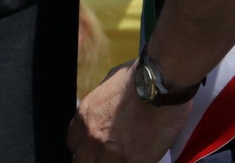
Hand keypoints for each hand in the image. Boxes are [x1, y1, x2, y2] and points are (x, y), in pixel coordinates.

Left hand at [68, 65, 190, 162]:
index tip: (93, 148)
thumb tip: (104, 111)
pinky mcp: (133, 161)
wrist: (161, 85)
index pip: (73, 143)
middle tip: (108, 155)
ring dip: (112, 162)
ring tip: (125, 156)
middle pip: (82, 161)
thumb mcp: (109, 85)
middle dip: (94, 159)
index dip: (84, 146)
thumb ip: (101, 105)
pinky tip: (139, 157)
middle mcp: (93, 136)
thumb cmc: (139, 79)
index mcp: (85, 116)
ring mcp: (112, 152)